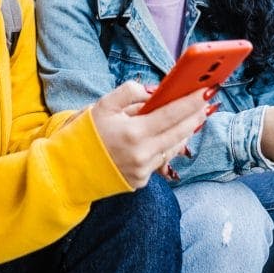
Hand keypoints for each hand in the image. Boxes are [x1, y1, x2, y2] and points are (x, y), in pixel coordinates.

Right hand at [91, 81, 207, 187]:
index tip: (206, 91)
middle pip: (179, 133)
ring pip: (173, 148)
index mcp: (133, 133)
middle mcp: (141, 155)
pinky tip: (171, 136)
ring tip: (193, 116)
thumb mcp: (103, 105)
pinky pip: (160, 160)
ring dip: (185, 131)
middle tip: (207, 102)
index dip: (191, 102)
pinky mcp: (140, 181)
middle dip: (195, 116)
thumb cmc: (84, 133)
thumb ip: (129, 92)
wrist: (66, 170)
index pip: (171, 114)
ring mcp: (142, 171)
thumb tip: (154, 91)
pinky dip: (167, 146)